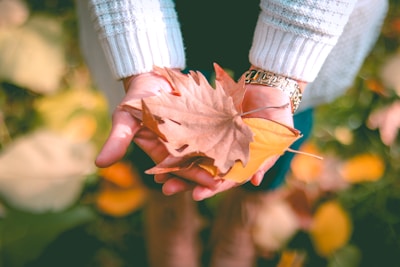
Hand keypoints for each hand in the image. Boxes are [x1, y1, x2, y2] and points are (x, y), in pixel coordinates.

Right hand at [95, 72, 219, 190]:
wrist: (154, 74)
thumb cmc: (136, 97)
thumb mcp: (124, 117)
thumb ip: (117, 140)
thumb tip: (99, 165)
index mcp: (160, 151)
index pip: (171, 169)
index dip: (181, 178)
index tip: (191, 187)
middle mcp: (178, 146)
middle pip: (192, 165)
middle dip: (202, 176)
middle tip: (216, 185)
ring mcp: (193, 134)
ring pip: (206, 152)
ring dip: (216, 161)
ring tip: (229, 170)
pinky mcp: (205, 121)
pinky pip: (215, 132)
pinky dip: (224, 139)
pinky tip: (236, 145)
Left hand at [161, 77, 305, 200]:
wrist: (270, 87)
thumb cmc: (278, 117)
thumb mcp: (276, 140)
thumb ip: (265, 161)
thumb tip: (256, 182)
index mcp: (239, 162)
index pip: (223, 179)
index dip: (210, 188)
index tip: (196, 195)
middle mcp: (224, 153)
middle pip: (202, 171)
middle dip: (186, 181)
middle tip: (167, 188)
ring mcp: (214, 138)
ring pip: (192, 154)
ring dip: (176, 165)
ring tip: (159, 175)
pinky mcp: (205, 122)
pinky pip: (190, 133)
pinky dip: (177, 141)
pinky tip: (162, 147)